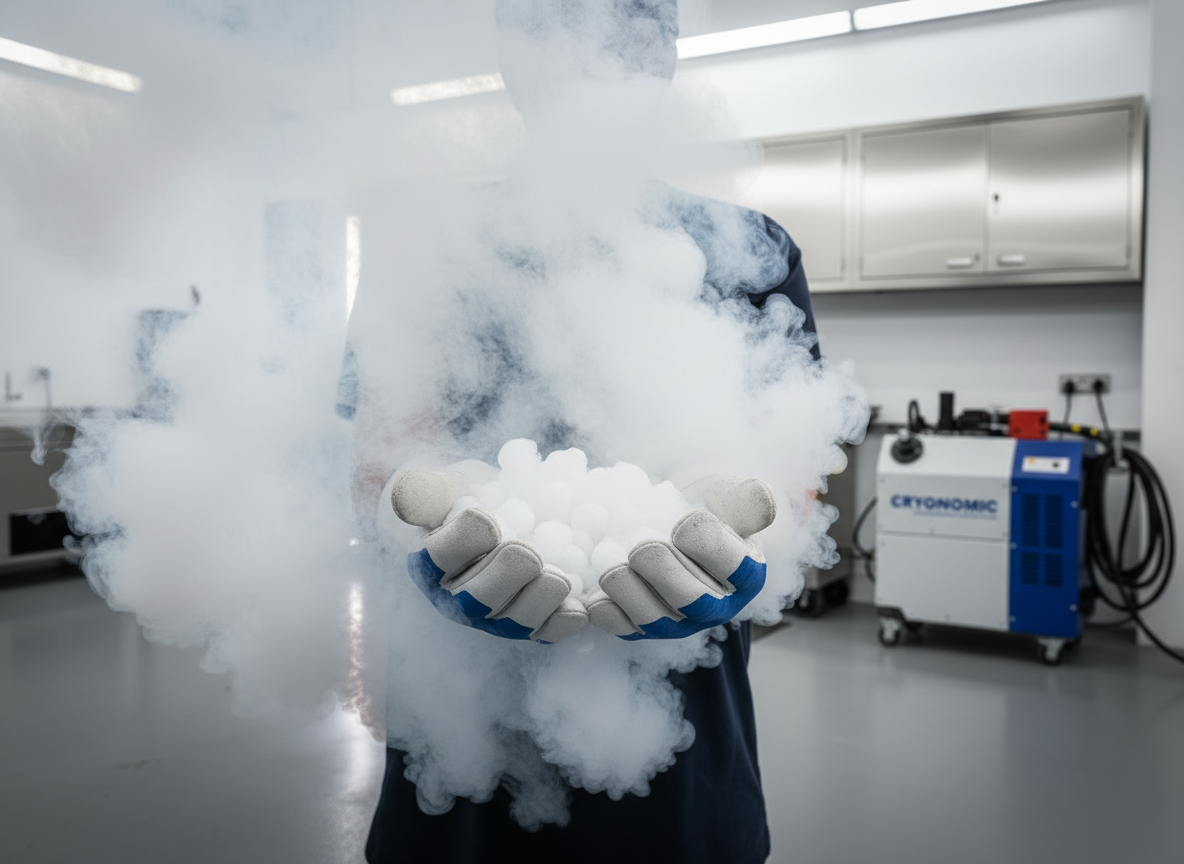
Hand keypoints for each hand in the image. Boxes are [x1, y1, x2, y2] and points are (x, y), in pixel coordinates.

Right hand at [384, 469, 588, 643]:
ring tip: (557, 577)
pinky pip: (546, 632)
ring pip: (514, 622)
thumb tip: (404, 497)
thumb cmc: (467, 498)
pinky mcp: (530, 623)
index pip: (440, 557)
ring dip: (539, 601)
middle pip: (477, 600)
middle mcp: (458, 598)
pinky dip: (564, 622)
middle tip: (526, 550)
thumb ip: (425, 491)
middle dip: (504, 576)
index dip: (464, 541)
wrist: (499, 511)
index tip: (485, 516)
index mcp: (430, 563)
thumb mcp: (444, 486)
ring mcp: (495, 616)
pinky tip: (580, 607)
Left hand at [586, 477, 774, 639]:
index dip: (708, 547)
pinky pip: (623, 628)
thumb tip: (761, 496)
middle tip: (642, 547)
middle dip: (665, 575)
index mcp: (747, 574)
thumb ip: (745, 499)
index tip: (684, 522)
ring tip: (612, 567)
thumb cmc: (705, 508)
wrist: (670, 519)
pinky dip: (606, 615)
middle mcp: (715, 606)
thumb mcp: (728, 497)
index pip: (735, 567)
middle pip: (693, 601)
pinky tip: (594, 595)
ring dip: (630, 595)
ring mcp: (677, 621)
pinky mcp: (641, 626)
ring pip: (655, 620)